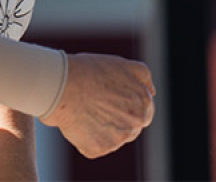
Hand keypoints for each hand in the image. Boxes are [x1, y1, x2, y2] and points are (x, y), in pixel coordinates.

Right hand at [40, 53, 154, 158]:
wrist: (63, 85)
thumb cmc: (91, 70)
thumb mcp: (121, 64)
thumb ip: (142, 77)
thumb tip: (152, 92)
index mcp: (143, 104)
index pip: (145, 110)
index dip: (128, 102)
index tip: (112, 96)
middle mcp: (135, 124)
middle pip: (131, 126)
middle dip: (118, 117)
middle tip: (99, 104)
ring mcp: (117, 139)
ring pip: (114, 137)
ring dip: (104, 127)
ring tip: (87, 109)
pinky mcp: (99, 149)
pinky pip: (96, 145)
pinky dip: (88, 136)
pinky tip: (80, 120)